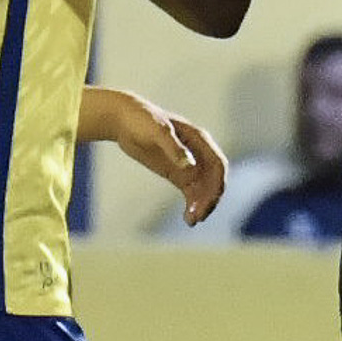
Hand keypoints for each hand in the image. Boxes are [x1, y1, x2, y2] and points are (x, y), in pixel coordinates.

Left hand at [107, 91, 228, 226]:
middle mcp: (198, 153)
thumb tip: (191, 168)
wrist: (123, 119)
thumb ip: (174, 149)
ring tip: (191, 221)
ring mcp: (188, 163)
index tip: (208, 202)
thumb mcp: (157, 132)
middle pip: (213, 180)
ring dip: (201, 205)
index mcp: (199, 140)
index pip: (218, 165)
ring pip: (203, 188)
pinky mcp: (177, 172)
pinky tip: (187, 218)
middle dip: (209, 199)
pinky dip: (192, 204)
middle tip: (198, 217)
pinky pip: (191, 191)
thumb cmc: (141, 120)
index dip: (217, 184)